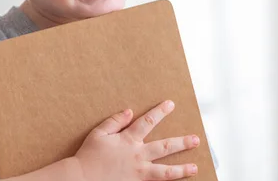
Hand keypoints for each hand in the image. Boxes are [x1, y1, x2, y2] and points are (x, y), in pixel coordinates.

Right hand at [74, 100, 199, 180]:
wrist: (81, 179)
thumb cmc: (89, 156)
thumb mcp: (99, 133)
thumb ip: (114, 121)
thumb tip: (129, 111)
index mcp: (128, 140)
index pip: (148, 122)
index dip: (160, 112)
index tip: (171, 104)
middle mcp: (137, 156)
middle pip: (164, 148)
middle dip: (182, 143)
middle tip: (196, 139)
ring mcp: (138, 173)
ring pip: (165, 172)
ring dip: (181, 170)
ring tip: (194, 168)